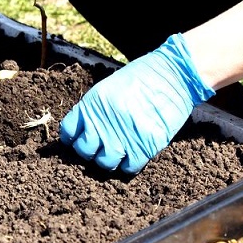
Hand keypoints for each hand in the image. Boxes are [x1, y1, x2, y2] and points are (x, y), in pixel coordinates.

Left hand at [59, 33, 215, 173]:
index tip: (78, 140)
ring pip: (105, 162)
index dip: (72, 138)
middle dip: (90, 152)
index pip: (68, 131)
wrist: (174, 74)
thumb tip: (84, 130)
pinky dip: (129, 165)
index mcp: (92, 104)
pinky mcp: (145, 146)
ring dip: (110, 160)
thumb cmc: (143, 77)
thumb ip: (94, 109)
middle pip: (84, 151)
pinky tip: (134, 155)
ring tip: (118, 152)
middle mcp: (104, 122)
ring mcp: (124, 136)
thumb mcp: (109, 87)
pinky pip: (129, 167)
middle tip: (99, 148)